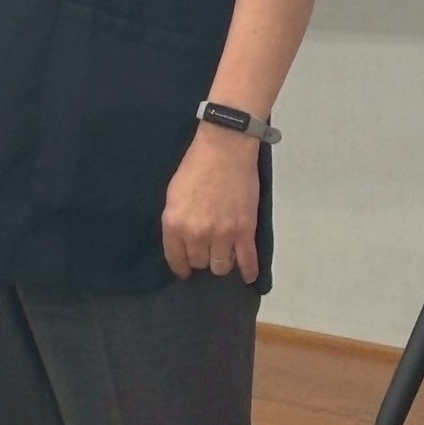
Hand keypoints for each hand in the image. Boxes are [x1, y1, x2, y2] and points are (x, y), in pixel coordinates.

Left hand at [161, 128, 260, 284]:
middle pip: (200, 263)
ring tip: (224, 253)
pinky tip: (248, 275)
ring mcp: (222, 235)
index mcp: (174, 224)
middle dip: (202, 257)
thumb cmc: (195, 165)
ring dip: (222, 262)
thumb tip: (181, 240)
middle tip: (207, 248)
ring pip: (221, 266)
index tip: (185, 271)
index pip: (176, 259)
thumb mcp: (174, 193)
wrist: (225, 149)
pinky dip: (249, 271)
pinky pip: (247, 262)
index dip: (181, 267)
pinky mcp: (244, 232)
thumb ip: (176, 220)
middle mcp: (196, 235)